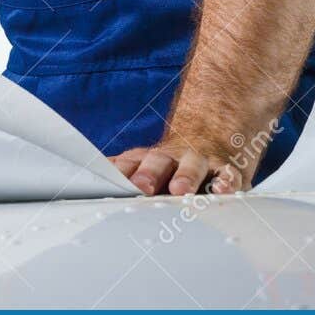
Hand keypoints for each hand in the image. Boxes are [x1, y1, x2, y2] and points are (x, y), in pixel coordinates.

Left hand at [109, 137, 247, 196]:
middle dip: (148, 174)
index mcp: (147, 159)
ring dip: (186, 176)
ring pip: (193, 166)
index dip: (119, 173)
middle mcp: (171, 158)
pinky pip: (227, 173)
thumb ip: (123, 173)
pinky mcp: (226, 169)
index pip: (129, 164)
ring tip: (180, 189)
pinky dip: (226, 180)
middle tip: (141, 186)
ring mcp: (199, 161)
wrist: (210, 126)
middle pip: (157, 162)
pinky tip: (224, 188)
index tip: (108, 184)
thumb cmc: (171, 160)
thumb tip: (86, 181)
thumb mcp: (145, 162)